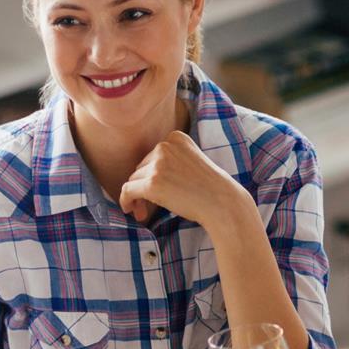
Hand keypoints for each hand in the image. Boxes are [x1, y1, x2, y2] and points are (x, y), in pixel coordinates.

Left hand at [119, 131, 252, 229]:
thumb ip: (171, 161)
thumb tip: (139, 177)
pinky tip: (129, 210)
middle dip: (144, 186)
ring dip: (137, 196)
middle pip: (141, 167)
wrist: (223, 202)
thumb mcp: (192, 162)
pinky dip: (125, 201)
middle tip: (147, 205)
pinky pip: (128, 190)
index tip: (157, 189)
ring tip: (144, 211)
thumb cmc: (210, 188)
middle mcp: (165, 146)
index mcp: (176, 137)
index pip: (153, 155)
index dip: (151, 174)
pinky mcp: (152, 183)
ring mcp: (158, 164)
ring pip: (134, 179)